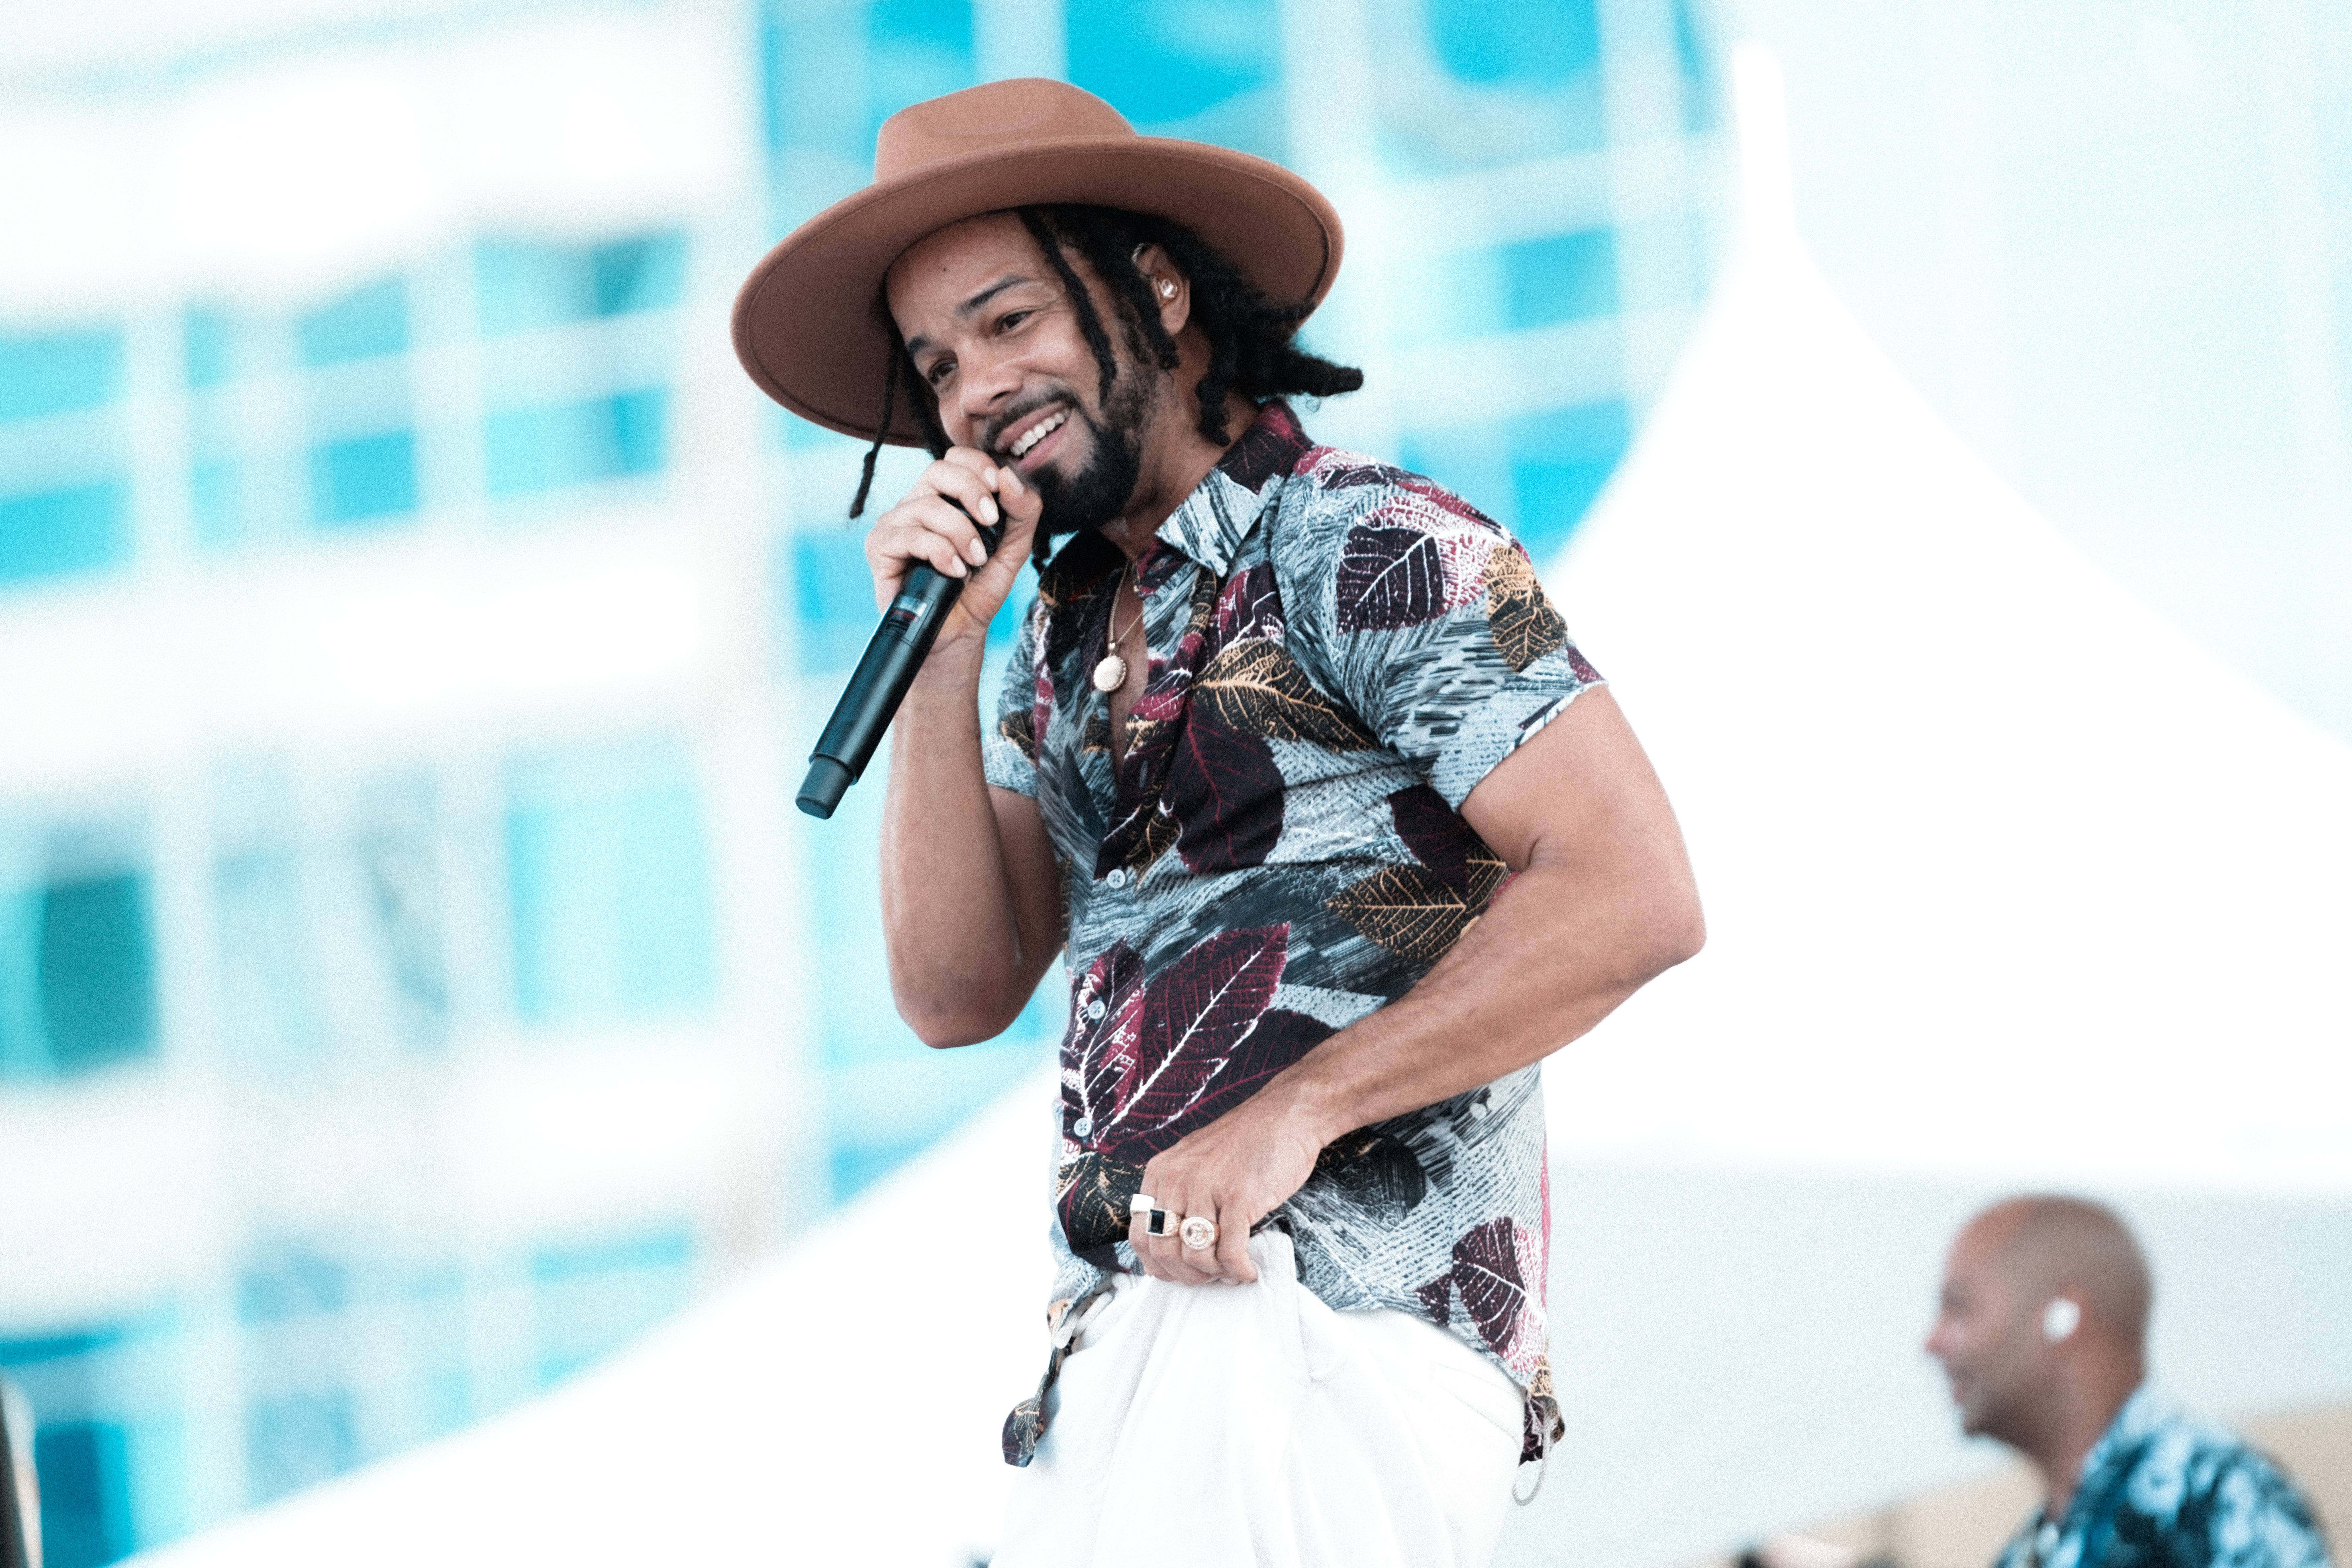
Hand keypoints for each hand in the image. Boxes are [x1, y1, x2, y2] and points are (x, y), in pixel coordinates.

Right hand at [864, 447, 1042, 647]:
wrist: (957, 633)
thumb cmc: (979, 588)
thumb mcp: (1013, 549)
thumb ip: (1022, 512)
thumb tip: (1011, 476)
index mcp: (944, 497)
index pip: (955, 458)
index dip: (978, 465)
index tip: (999, 488)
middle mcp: (915, 504)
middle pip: (937, 470)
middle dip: (971, 491)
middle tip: (992, 521)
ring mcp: (894, 524)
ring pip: (927, 505)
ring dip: (960, 532)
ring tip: (975, 560)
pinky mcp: (879, 548)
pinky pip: (910, 536)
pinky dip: (940, 552)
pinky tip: (954, 572)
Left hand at [1128, 1090, 1326, 1285]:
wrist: (1288, 1114)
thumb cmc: (1246, 1142)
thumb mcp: (1196, 1161)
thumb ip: (1179, 1194)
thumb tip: (1171, 1244)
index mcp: (1162, 1171)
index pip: (1139, 1233)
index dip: (1156, 1264)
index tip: (1177, 1273)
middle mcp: (1178, 1178)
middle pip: (1164, 1249)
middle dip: (1186, 1275)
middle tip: (1208, 1278)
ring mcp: (1207, 1186)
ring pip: (1195, 1255)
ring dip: (1214, 1274)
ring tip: (1231, 1272)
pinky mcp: (1238, 1196)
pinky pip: (1230, 1251)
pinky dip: (1239, 1270)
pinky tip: (1248, 1270)